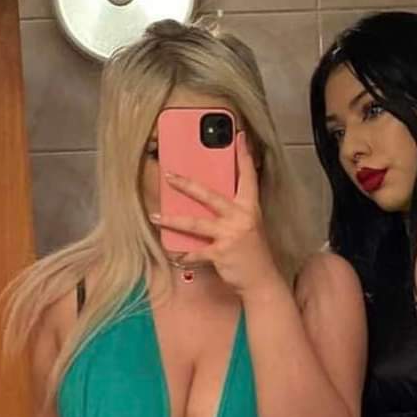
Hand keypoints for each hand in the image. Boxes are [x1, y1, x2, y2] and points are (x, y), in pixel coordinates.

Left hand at [151, 132, 282, 295]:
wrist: (261, 280)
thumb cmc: (253, 253)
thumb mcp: (249, 226)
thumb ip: (233, 212)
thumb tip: (209, 202)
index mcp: (249, 207)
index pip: (248, 177)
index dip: (244, 156)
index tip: (239, 137)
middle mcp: (241, 217)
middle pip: (209, 195)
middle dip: (186, 185)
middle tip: (169, 175)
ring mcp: (230, 235)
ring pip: (195, 223)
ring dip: (172, 221)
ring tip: (155, 217)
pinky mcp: (221, 253)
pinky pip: (196, 252)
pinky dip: (185, 254)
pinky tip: (176, 254)